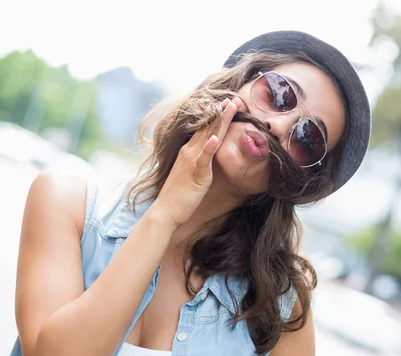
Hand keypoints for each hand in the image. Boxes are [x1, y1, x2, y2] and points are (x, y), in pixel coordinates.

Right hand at [150, 97, 242, 227]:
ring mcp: (192, 162)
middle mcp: (189, 152)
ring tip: (229, 107)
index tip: (228, 103)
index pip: (205, 129)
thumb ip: (198, 162)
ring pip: (207, 137)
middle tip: (235, 98)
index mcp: (188, 151)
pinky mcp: (196, 175)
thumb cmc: (178, 196)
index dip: (217, 115)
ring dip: (219, 121)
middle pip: (208, 128)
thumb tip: (207, 156)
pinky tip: (216, 138)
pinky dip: (209, 148)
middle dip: (222, 112)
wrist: (165, 211)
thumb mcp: (189, 174)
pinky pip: (203, 159)